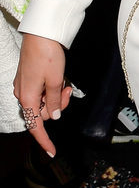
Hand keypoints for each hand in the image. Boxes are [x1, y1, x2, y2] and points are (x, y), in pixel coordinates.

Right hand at [13, 33, 72, 155]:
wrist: (41, 35)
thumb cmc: (47, 56)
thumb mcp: (55, 81)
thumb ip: (54, 101)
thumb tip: (53, 116)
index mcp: (28, 98)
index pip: (35, 126)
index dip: (44, 140)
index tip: (52, 152)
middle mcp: (23, 94)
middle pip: (43, 113)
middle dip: (58, 106)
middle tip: (67, 90)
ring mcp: (25, 87)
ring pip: (44, 102)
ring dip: (57, 96)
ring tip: (64, 82)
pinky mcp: (29, 79)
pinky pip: (43, 92)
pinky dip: (53, 89)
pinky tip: (59, 79)